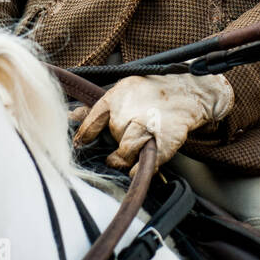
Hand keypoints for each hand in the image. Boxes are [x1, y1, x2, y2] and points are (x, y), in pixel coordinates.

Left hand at [73, 73, 234, 175]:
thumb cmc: (151, 92)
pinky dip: (139, 169)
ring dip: (122, 158)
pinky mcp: (164, 142)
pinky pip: (145, 163)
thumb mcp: (122, 91)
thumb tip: (71, 117)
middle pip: (113, 137)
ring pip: (125, 152)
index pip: (93, 120)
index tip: (80, 145)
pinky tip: (137, 168)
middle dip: (115, 141)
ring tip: (125, 155)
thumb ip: (96, 108)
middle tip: (123, 138)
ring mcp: (148, 127)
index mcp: (116, 98)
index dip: (85, 135)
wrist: (188, 90)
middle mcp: (130, 113)